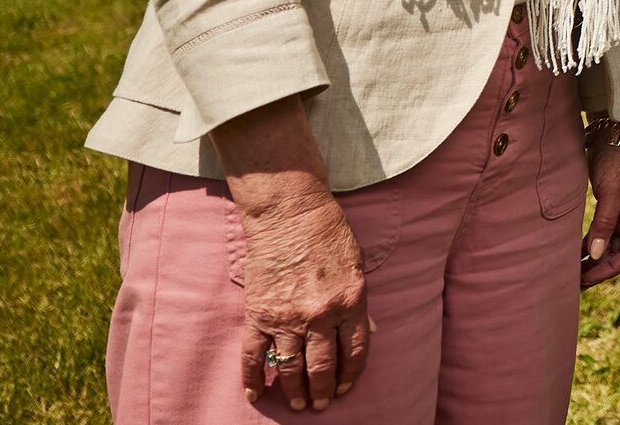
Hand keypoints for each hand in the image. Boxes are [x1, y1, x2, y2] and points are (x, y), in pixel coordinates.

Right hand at [233, 175, 371, 411]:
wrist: (290, 215)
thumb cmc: (329, 235)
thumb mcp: (358, 266)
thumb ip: (359, 302)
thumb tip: (366, 331)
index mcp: (351, 301)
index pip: (355, 350)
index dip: (350, 373)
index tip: (345, 387)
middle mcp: (320, 315)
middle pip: (322, 365)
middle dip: (323, 389)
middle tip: (320, 404)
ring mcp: (287, 317)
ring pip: (291, 366)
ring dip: (295, 389)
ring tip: (298, 403)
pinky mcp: (259, 314)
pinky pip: (253, 355)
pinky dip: (253, 378)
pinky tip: (257, 394)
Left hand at [579, 136, 619, 287]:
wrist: (613, 132)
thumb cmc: (616, 159)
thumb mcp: (611, 191)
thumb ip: (604, 222)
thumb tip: (596, 254)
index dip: (610, 269)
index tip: (588, 278)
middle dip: (599, 268)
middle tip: (575, 281)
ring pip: (610, 244)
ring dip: (594, 258)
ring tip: (573, 271)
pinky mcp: (611, 205)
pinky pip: (603, 232)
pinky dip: (591, 244)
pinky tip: (576, 250)